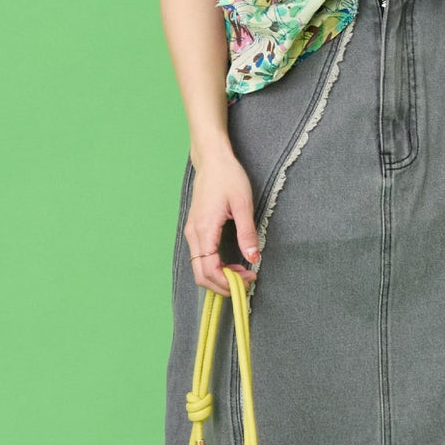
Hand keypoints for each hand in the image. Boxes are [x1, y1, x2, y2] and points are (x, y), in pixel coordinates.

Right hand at [185, 153, 261, 294]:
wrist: (212, 159)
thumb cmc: (228, 177)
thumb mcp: (243, 204)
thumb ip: (247, 233)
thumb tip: (253, 258)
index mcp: (204, 229)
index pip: (209, 270)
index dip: (228, 281)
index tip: (248, 278)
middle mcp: (193, 233)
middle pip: (200, 275)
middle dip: (222, 285)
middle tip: (246, 281)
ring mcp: (192, 231)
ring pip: (198, 268)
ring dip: (219, 277)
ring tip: (241, 272)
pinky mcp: (195, 229)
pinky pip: (200, 257)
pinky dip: (214, 267)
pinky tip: (231, 263)